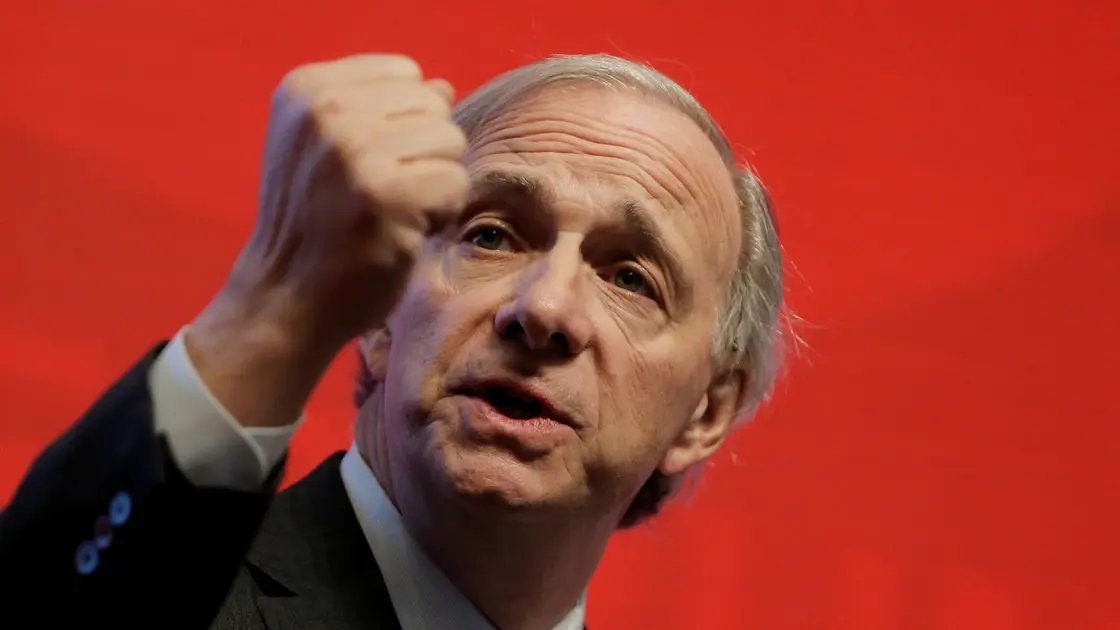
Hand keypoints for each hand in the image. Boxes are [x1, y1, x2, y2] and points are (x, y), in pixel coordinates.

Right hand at [187, 54, 467, 426]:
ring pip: (450, 141)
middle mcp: (325, 112)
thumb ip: (382, 110)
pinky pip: (455, 183)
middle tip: (381, 193)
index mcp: (306, 88)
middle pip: (432, 105)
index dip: (404, 122)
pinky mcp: (385, 196)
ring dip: (434, 183)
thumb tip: (444, 86)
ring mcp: (353, 153)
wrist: (285, 297)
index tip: (366, 163)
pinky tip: (403, 232)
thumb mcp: (327, 148)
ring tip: (392, 212)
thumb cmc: (315, 222)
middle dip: (423, 152)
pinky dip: (441, 214)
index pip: (405, 74)